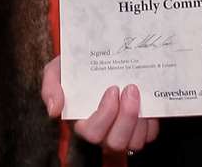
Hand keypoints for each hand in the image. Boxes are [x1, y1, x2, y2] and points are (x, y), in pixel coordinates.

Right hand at [41, 57, 158, 153]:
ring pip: (135, 142)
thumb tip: (54, 110)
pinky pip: (150, 134)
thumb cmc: (75, 69)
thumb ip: (50, 88)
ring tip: (140, 94)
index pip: (93, 133)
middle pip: (116, 142)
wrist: (96, 59)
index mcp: (83, 123)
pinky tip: (149, 101)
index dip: (105, 115)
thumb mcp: (56, 72)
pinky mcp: (141, 128)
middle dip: (126, 117)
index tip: (113, 88)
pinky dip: (152, 121)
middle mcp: (104, 133)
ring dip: (141, 120)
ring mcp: (123, 132)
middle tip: (131, 89)